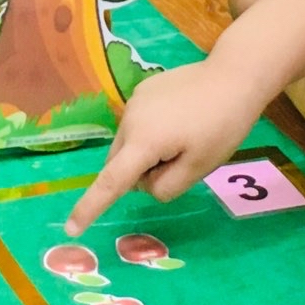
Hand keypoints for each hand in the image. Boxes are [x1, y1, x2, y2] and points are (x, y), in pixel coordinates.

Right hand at [65, 61, 263, 234]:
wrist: (234, 76)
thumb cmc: (221, 127)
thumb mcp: (198, 168)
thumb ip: (164, 187)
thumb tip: (143, 183)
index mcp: (143, 142)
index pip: (110, 182)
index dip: (90, 207)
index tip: (70, 228)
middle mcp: (129, 120)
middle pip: (120, 164)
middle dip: (140, 173)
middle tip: (181, 163)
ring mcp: (134, 101)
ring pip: (128, 145)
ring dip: (146, 153)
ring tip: (185, 138)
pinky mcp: (143, 90)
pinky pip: (138, 124)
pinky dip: (150, 133)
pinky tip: (182, 120)